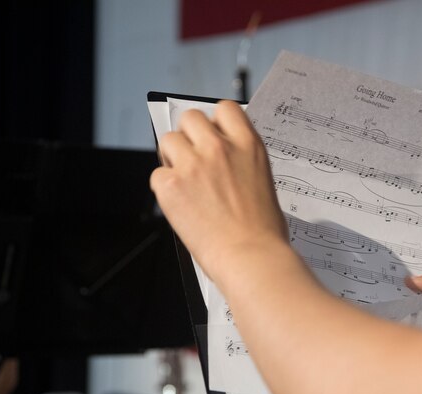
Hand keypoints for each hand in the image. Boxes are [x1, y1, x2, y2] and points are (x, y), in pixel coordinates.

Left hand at [150, 101, 287, 280]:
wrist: (253, 258)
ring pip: (168, 140)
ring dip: (173, 158)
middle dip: (189, 136)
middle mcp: (220, 148)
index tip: (212, 136)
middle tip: (193, 159)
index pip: (224, 109)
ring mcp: (194, 165)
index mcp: (249, 146)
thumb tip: (224, 163)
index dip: (215, 122)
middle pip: (190, 118)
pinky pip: (157, 175)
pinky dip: (164, 188)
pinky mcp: (172, 186)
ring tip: (184, 182)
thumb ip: (242, 163)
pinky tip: (180, 204)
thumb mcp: (264, 184)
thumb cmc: (264, 233)